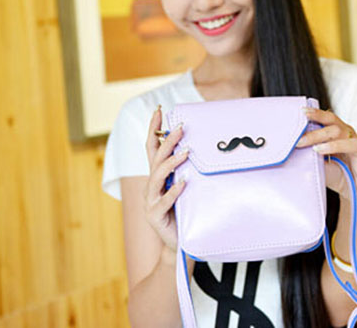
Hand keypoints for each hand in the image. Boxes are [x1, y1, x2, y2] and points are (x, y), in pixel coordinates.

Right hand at [144, 106, 188, 251]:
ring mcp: (150, 202)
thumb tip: (206, 147)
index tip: (159, 110)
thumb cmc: (186, 213)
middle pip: (155, 158)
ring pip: (157, 177)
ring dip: (171, 162)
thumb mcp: (189, 188)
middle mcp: (151, 186)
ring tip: (186, 152)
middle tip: (181, 127)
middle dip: (167, 140)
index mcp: (157, 177)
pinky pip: (163, 201)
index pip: (152, 148)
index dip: (154, 129)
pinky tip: (184, 182)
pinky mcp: (155, 216)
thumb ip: (190, 170)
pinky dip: (174, 190)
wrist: (181, 245)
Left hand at [297, 108, 356, 205]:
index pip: (329, 119)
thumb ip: (311, 154)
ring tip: (318, 150)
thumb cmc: (336, 172)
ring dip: (334, 146)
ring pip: (351, 143)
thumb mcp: (320, 163)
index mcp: (340, 133)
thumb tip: (294, 148)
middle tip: (300, 141)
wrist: (353, 191)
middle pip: (336, 129)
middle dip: (317, 134)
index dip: (317, 114)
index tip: (302, 112)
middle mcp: (352, 138)